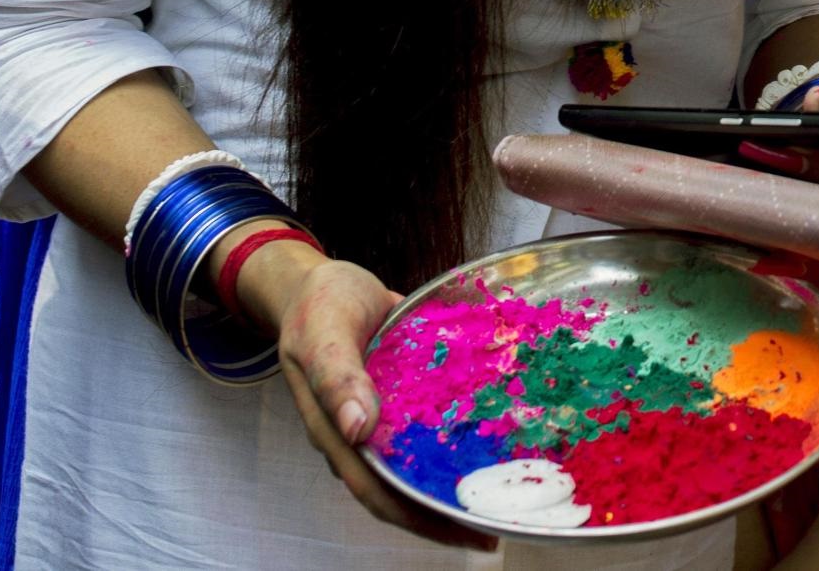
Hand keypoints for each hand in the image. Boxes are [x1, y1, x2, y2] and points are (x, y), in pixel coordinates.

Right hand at [251, 247, 491, 547]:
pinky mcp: (401, 398)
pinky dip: (457, 436)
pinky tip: (493, 435)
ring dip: (454, 478)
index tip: (467, 532)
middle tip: (497, 523)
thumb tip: (355, 428)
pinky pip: (429, 426)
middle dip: (446, 511)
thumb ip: (336, 377)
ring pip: (419, 462)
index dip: (420, 518)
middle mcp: (361, 436)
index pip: (378, 492)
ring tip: (503, 489)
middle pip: (404, 490)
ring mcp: (382, 419)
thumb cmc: (315, 308)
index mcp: (337, 433)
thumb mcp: (321, 334)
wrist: (317, 285)